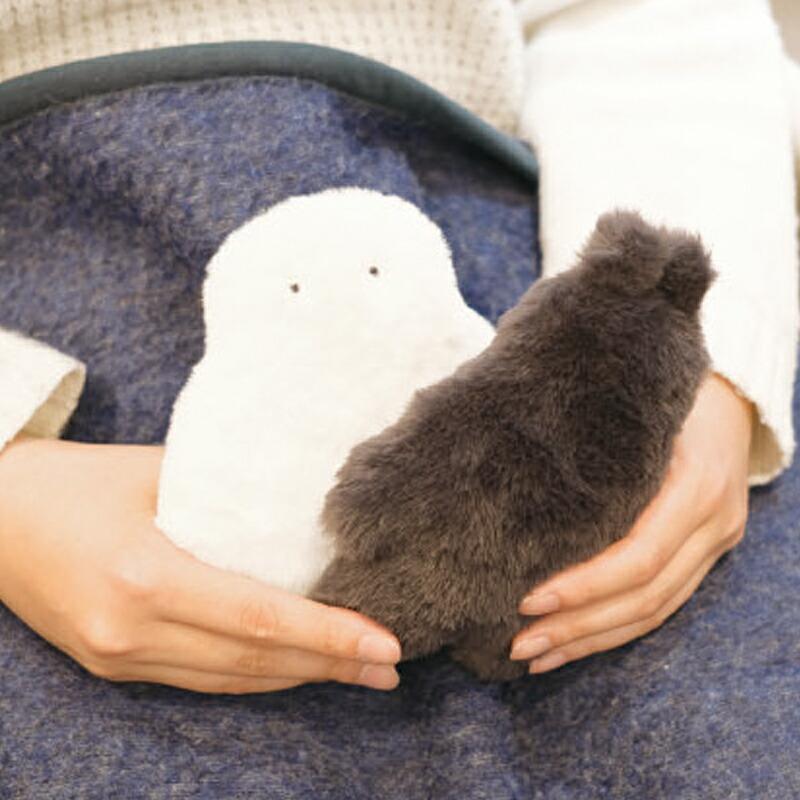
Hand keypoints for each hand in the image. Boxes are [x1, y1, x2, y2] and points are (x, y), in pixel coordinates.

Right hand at [0, 437, 400, 692]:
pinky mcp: (112, 665)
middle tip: (390, 666)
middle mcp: (133, 629)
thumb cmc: (76, 480)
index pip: (260, 618)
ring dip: (299, 679)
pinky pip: (199, 680)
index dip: (328, 635)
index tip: (384, 644)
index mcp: (146, 575)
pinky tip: (293, 670)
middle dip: (330, 666)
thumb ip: (229, 491)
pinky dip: (253, 677)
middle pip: (253, 660)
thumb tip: (303, 505)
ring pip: (230, 680)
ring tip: (357, 675)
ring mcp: (120, 656)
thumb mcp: (156, 470)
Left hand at [510, 372, 752, 672]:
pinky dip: (614, 630)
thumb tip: (511, 475)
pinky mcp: (705, 555)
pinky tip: (572, 643)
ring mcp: (715, 544)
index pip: (638, 557)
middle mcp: (713, 522)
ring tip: (535, 657)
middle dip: (578, 627)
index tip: (527, 600)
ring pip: (654, 613)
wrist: (731, 397)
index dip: (583, 586)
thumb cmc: (667, 393)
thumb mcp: (638, 411)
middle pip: (645, 597)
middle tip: (518, 644)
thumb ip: (594, 448)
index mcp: (696, 485)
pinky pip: (661, 606)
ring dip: (591, 640)